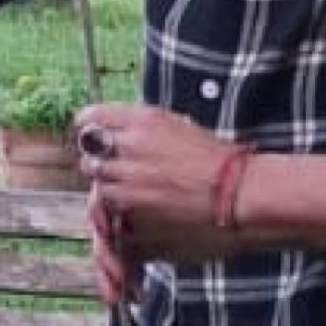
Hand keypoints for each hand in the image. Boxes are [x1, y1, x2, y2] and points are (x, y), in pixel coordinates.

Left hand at [75, 98, 230, 261]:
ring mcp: (127, 179)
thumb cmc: (217, 161)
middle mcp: (130, 147)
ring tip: (132, 190)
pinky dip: (117, 207)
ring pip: (98, 181)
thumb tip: (121, 131)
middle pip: (90, 151)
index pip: (94, 116)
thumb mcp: (178, 126)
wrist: (237, 192)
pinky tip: (137, 207)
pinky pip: (109, 205)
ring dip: (109, 184)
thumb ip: (144, 129)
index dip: (88, 124)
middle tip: (116, 166)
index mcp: (143, 120)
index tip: (87, 129)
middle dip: (100, 158)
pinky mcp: (131, 208)